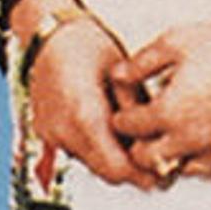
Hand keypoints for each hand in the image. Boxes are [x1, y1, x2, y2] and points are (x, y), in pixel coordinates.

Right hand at [17, 2, 149, 191]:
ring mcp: (51, 134)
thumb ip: (139, 112)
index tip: (164, 170)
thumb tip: (159, 139)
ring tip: (132, 137)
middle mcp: (64, 131)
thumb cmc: (87, 46)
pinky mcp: (46, 133)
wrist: (48, 35)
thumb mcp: (124, 77)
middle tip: (156, 160)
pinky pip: (78, 152)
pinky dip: (96, 148)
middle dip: (132, 170)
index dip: (144, 174)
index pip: (119, 169)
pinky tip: (109, 129)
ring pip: (93, 165)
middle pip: (107, 173)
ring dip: (114, 159)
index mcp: (86, 116)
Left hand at [109, 6, 210, 184]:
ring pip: (179, 169)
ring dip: (171, 155)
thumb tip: (117, 76)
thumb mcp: (173, 43)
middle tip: (145, 128)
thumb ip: (139, 64)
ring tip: (173, 135)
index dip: (123, 117)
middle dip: (140, 143)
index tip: (128, 110)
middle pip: (146, 158)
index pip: (127, 128)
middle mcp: (190, 138)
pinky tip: (200, 138)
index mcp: (168, 112)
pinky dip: (200, 157)